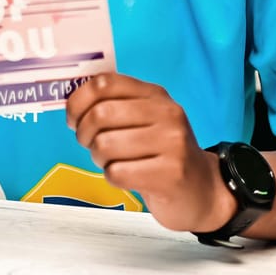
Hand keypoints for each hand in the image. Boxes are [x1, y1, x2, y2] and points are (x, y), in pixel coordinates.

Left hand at [66, 74, 235, 233]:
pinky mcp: (170, 174)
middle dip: (84, 133)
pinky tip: (127, 176)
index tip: (73, 118)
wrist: (203, 191)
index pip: (104, 83)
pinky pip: (117, 173)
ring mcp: (171, 144)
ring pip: (105, 145)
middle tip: (89, 144)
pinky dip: (113, 177)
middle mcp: (166, 114)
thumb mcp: (146, 120)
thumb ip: (115, 106)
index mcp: (155, 95)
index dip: (78, 101)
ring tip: (113, 161)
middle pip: (100, 114)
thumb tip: (72, 103)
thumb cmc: (164, 155)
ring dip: (99, 158)